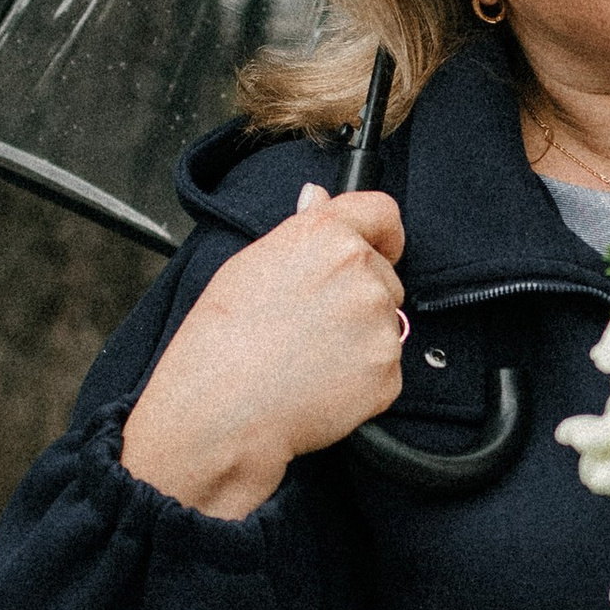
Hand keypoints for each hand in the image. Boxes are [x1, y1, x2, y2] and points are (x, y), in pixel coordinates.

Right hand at [122, 184, 405, 517]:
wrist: (221, 410)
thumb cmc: (221, 340)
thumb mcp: (249, 265)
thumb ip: (299, 229)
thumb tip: (318, 199)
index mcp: (326, 237)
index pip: (381, 213)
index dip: (382, 231)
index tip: (381, 245)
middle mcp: (361, 273)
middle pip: (384, 275)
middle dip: (358, 295)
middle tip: (309, 324)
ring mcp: (380, 325)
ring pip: (384, 324)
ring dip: (359, 338)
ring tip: (306, 357)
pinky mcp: (388, 372)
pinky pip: (384, 368)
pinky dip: (360, 378)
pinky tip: (318, 383)